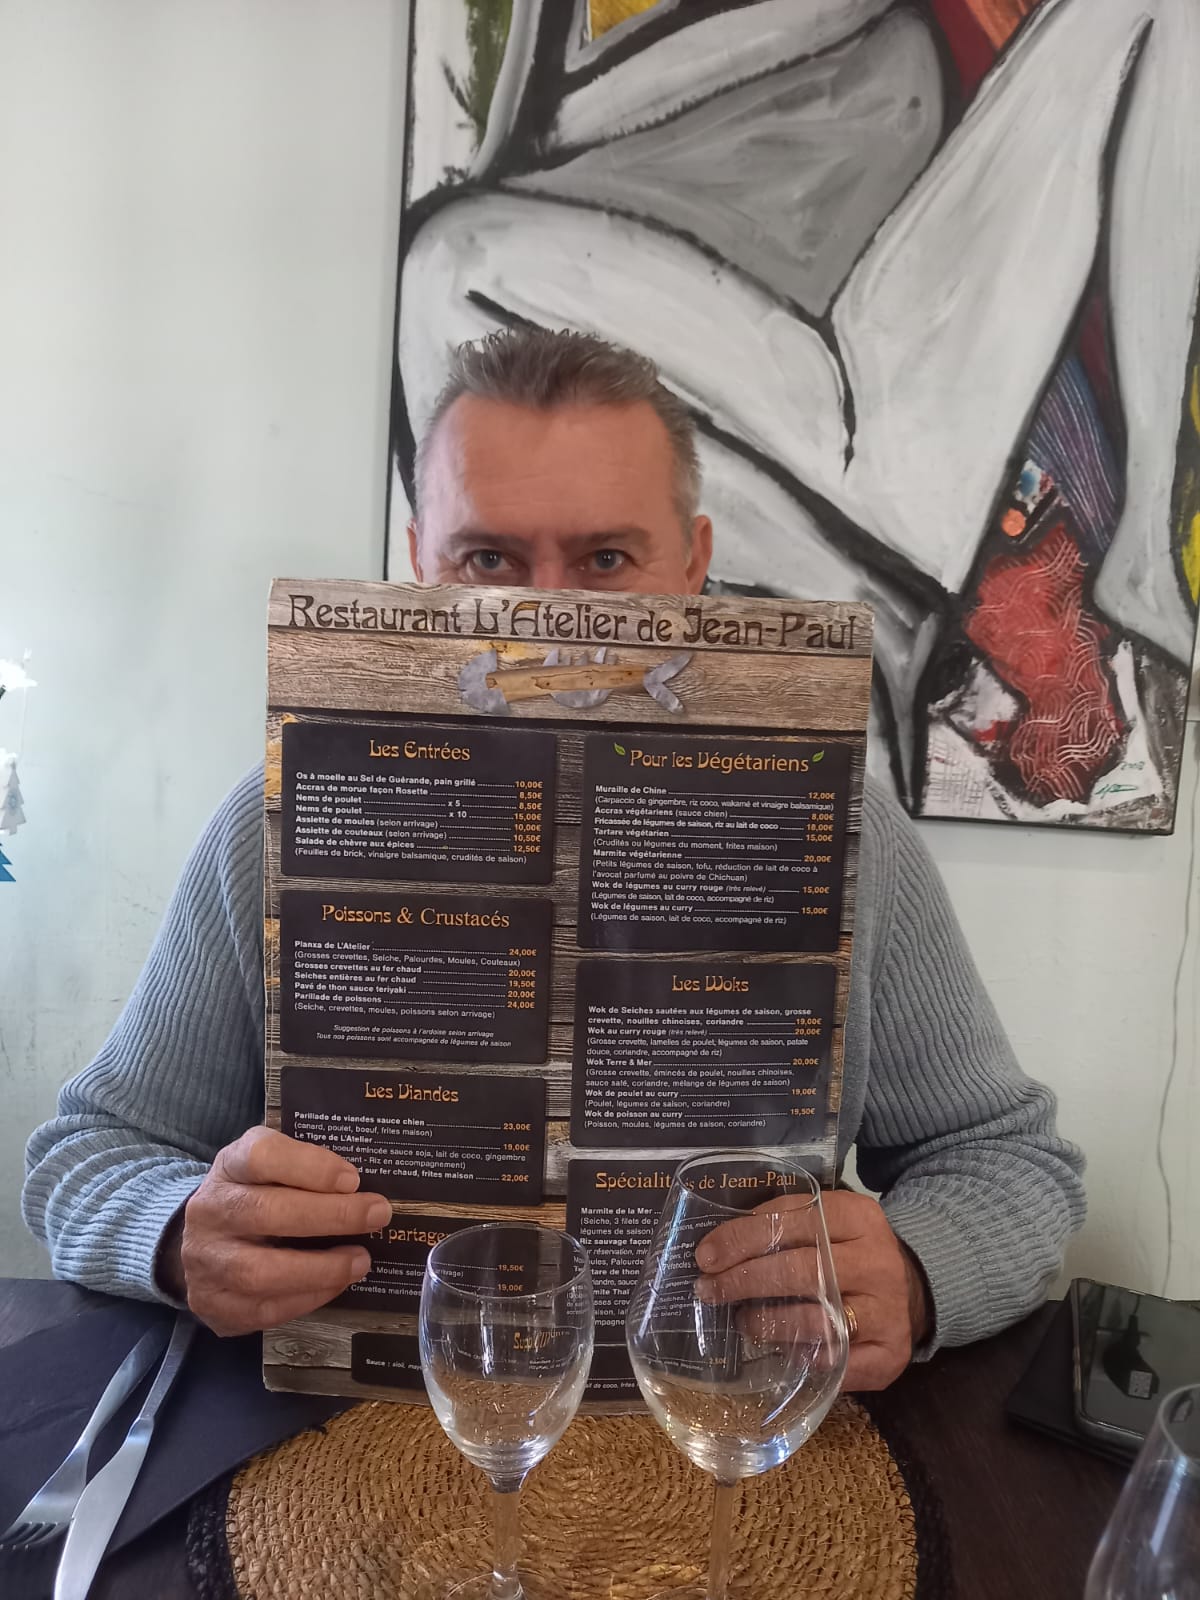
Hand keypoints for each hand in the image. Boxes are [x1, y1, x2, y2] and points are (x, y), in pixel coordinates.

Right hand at [159, 1126, 391, 1336]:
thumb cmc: (252, 1196)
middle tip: (376, 1214)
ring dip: (321, 1268)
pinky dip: (308, 1298)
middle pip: (266, 1212)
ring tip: (360, 1260)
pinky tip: (336, 1284)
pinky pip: (264, 1309)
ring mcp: (207, 1262)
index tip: (352, 1179)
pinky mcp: (215, 1304)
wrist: (203, 1241)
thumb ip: (306, 1167)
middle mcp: (210, 1213)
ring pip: (260, 1271)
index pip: (262, 1156)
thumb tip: (358, 1187)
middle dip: (330, 1215)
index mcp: (229, 1167)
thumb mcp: (270, 1167)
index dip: (310, 1166)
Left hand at [693, 1190, 930, 1390]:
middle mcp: (877, 1262)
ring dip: (768, 1322)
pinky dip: (801, 1357)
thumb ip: (782, 1224)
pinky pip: (836, 1362)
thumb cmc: (849, 1253)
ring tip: (743, 1321)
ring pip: (817, 1319)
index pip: (794, 1220)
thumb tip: (716, 1246)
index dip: (744, 1237)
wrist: (913, 1289)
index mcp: (859, 1217)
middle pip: (801, 1270)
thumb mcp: (827, 1222)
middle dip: (745, 1280)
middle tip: (710, 1290)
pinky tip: (781, 1351)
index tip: (707, 1255)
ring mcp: (887, 1311)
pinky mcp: (890, 1354)